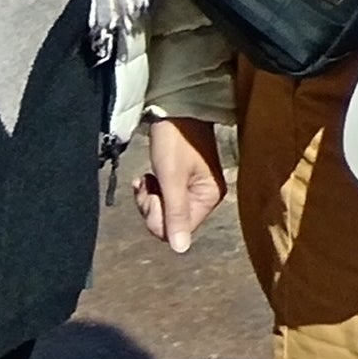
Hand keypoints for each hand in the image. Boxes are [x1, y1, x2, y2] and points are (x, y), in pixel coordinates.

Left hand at [130, 111, 228, 253]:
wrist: (175, 108)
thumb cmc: (174, 140)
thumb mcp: (171, 179)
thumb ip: (175, 215)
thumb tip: (180, 250)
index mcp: (209, 197)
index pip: (176, 229)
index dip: (158, 214)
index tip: (154, 190)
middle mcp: (206, 197)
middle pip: (169, 222)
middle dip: (152, 205)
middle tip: (149, 182)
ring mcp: (195, 189)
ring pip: (163, 212)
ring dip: (151, 197)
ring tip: (147, 177)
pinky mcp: (185, 181)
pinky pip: (164, 200)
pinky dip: (153, 190)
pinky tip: (148, 176)